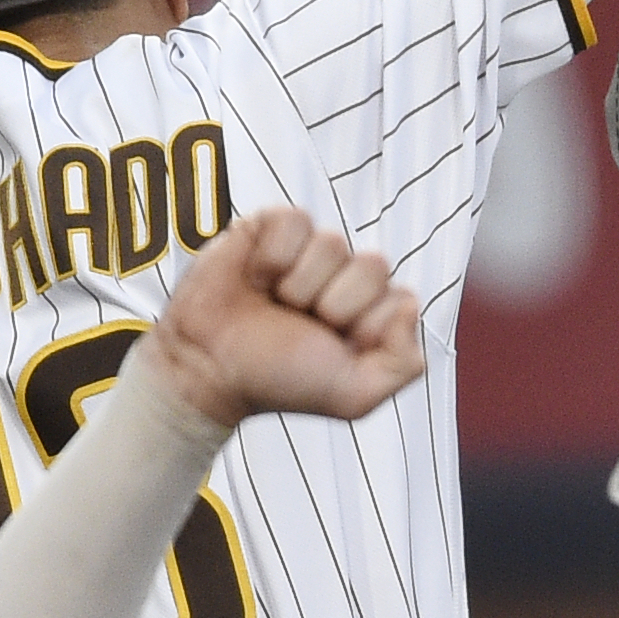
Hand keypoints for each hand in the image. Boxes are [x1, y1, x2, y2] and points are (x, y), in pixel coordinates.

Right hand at [140, 208, 423, 427]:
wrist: (209, 370)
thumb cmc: (278, 380)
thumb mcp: (353, 395)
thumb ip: (404, 363)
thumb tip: (409, 303)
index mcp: (370, 311)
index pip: (399, 298)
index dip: (366, 327)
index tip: (331, 347)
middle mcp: (344, 276)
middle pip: (374, 265)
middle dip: (335, 305)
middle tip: (299, 324)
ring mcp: (309, 250)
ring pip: (334, 244)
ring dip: (299, 285)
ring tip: (274, 303)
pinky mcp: (271, 227)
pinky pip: (295, 221)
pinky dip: (273, 256)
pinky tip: (256, 278)